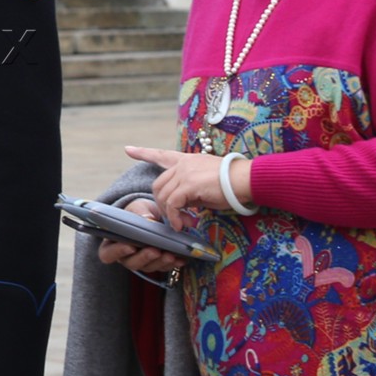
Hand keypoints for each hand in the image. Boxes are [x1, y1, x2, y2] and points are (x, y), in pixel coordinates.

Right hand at [95, 198, 190, 276]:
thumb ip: (139, 212)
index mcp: (113, 243)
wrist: (154, 215)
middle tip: (155, 251)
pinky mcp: (156, 263)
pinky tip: (181, 258)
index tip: (130, 247)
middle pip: (131, 263)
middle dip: (144, 258)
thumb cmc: (139, 212)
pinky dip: (173, 263)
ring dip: (160, 262)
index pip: (108, 253)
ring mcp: (141, 261)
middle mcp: (125, 256)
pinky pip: (163, 267)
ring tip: (170, 255)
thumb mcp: (137, 207)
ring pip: (148, 267)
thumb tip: (147, 219)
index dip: (117, 252)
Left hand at [125, 145, 250, 229]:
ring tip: (181, 224)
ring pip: (163, 195)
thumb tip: (183, 205)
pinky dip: (174, 216)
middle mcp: (183, 164)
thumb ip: (191, 190)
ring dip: (169, 213)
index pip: (162, 155)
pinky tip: (182, 224)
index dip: (144, 153)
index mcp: (187, 161)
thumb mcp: (206, 185)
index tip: (128, 150)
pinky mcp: (188, 184)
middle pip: (158, 185)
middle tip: (174, 219)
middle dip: (162, 204)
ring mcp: (185, 173)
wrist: (247, 180)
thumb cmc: (233, 184)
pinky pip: (172, 203)